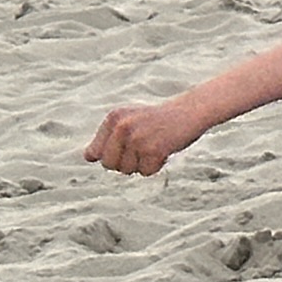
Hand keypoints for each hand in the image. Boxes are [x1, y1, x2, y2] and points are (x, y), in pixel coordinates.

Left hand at [83, 99, 207, 175]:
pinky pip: (146, 172)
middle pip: (108, 165)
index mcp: (113, 118)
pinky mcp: (152, 149)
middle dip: (125, 162)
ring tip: (156, 145)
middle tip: (144, 147)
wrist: (193, 110)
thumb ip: (109, 137)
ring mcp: (137, 138)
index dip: (111, 156)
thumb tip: (88, 157)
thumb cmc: (160, 119)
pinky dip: (156, 165)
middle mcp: (122, 127)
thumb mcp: (131, 121)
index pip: (94, 154)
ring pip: (126, 170)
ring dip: (142, 164)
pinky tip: (165, 149)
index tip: (127, 146)